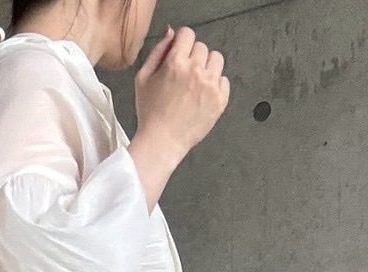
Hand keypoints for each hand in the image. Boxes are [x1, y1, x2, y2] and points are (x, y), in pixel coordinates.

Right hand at [134, 24, 229, 164]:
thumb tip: (171, 33)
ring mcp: (210, 86)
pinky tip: (203, 96)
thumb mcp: (143, 77)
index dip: (182, 43)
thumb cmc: (150, 113)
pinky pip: (224, 80)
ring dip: (207, 67)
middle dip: (193, 57)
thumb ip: (158, 51)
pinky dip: (216, 85)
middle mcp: (196, 71)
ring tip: (196, 83)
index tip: (180, 53)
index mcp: (175, 62)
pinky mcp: (220, 101)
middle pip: (202, 47)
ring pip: (216, 59)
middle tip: (184, 76)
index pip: (187, 34)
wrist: (162, 142)